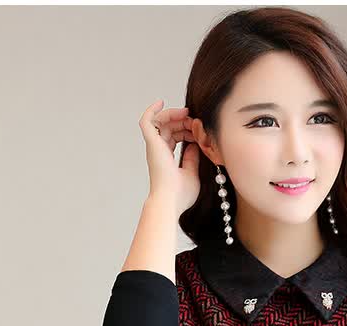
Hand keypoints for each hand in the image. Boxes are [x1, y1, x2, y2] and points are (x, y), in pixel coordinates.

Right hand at [139, 99, 200, 213]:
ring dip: (174, 115)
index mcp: (166, 158)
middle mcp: (158, 151)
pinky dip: (152, 110)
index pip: (174, 137)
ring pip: (160, 122)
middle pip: (168, 127)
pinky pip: (147, 121)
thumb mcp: (192, 173)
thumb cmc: (180, 195)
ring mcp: (154, 147)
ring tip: (186, 113)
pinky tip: (161, 102)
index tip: (199, 131)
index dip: (186, 130)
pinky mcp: (151, 143)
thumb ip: (193, 158)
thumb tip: (195, 143)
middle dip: (182, 121)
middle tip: (195, 121)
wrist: (170, 201)